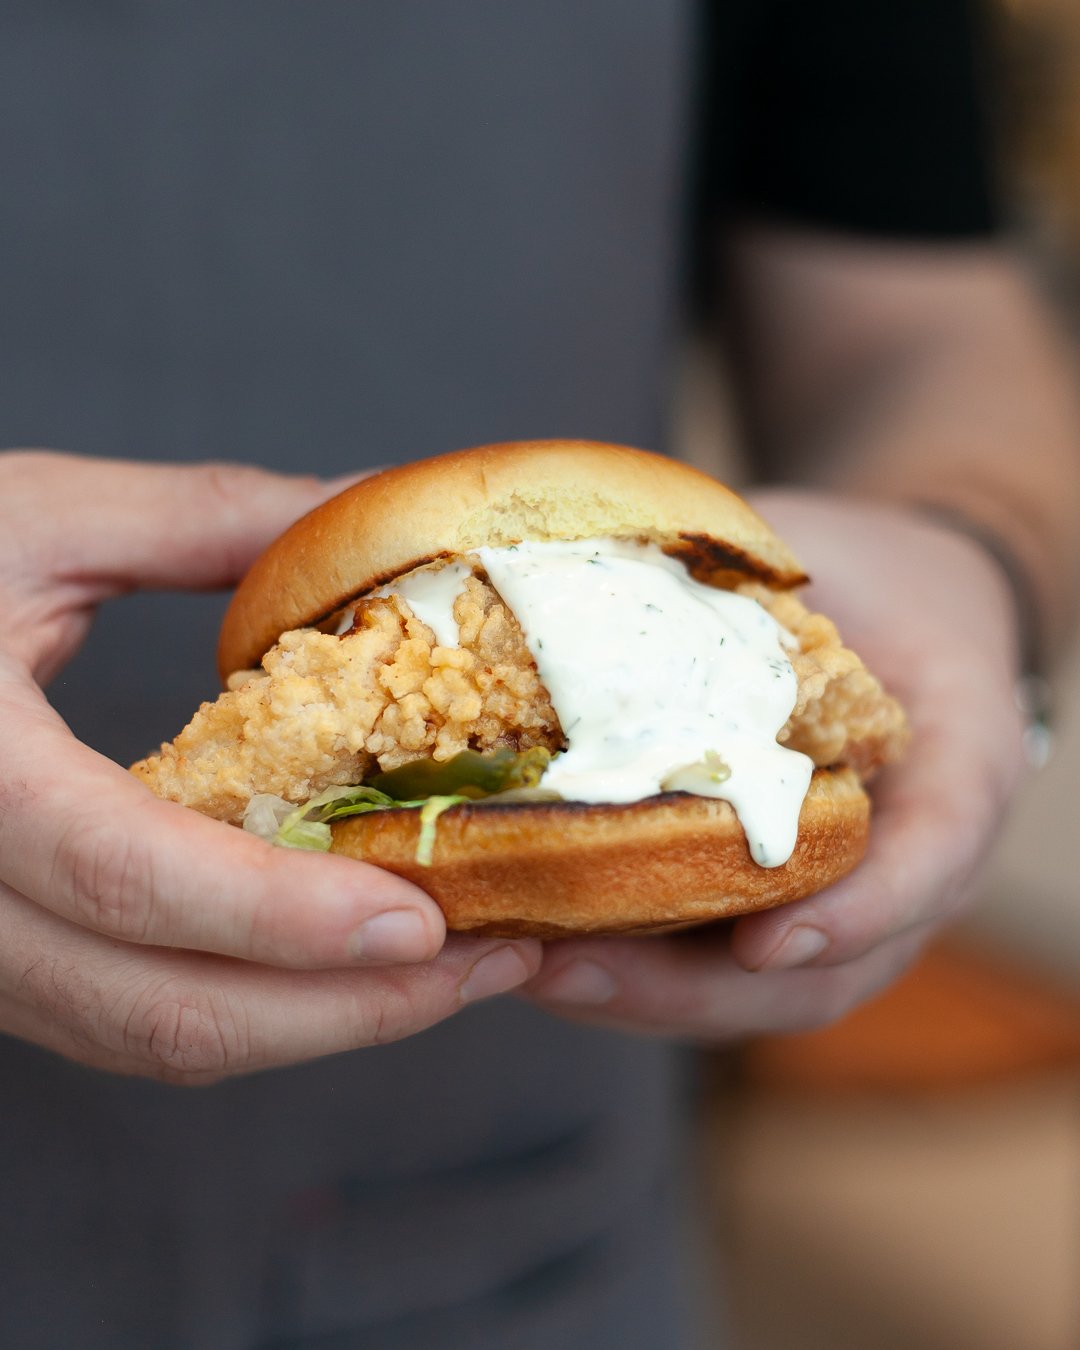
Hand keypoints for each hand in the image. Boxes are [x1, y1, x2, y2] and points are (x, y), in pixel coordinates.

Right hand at [0, 451, 538, 1081]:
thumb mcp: (32, 517)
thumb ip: (202, 517)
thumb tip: (363, 508)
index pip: (127, 877)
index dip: (282, 918)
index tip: (423, 921)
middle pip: (159, 1011)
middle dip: (344, 1013)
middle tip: (489, 962)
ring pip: (149, 1038)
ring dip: (313, 1026)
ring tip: (450, 971)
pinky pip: (130, 1017)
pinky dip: (252, 1007)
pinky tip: (342, 963)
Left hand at [522, 491, 1024, 1039]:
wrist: (889, 607)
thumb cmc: (875, 579)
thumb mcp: (848, 560)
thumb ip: (766, 590)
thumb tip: (621, 573)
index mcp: (954, 780)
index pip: (929, 865)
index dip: (856, 916)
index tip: (764, 941)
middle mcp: (895, 870)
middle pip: (814, 980)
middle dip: (682, 990)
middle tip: (571, 970)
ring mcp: (827, 901)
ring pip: (743, 992)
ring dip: (627, 994)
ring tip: (522, 967)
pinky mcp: (756, 900)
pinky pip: (695, 955)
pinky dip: (611, 957)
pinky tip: (523, 936)